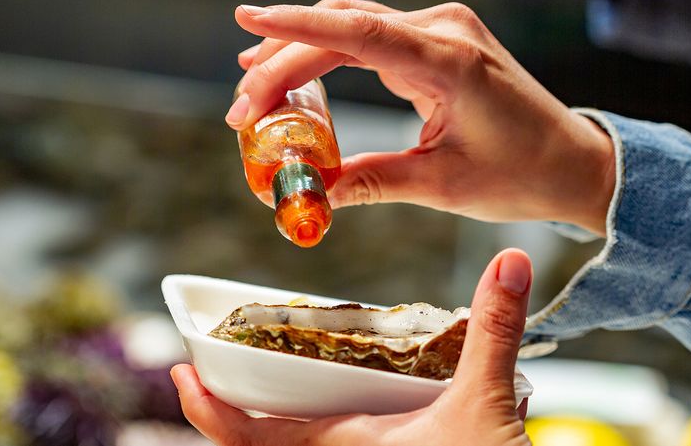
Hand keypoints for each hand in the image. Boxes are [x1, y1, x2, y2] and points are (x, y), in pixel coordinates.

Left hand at [172, 248, 532, 445]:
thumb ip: (494, 332)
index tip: (181, 376)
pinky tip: (333, 403)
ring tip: (260, 378)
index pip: (248, 438)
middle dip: (228, 409)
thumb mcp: (488, 405)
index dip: (208, 410)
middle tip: (207, 368)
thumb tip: (509, 262)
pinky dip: (309, 426)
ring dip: (267, 418)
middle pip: (259, 441)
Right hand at [227, 0, 614, 234]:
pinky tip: (298, 74)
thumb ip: (371, 181)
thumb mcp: (442, 184)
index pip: (357, 32)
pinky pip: (371, 38)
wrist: (573, 162)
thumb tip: (313, 193)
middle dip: (283, 61)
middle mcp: (444, 31)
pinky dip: (330, 54)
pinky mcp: (438, 44)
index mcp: (449, 62)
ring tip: (254, 89)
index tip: (247, 21)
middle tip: (242, 107)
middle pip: (342, 28)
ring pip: (352, 27)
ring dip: (301, 53)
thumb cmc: (522, 174)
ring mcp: (442, 31)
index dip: (296, 27)